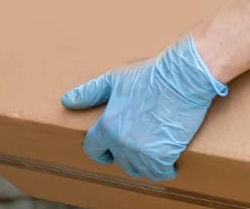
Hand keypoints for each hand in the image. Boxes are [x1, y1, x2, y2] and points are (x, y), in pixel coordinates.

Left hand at [60, 35, 228, 181]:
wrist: (182, 79)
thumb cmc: (150, 76)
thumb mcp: (114, 79)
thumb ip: (90, 92)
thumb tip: (67, 100)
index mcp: (107, 125)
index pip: (93, 150)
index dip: (101, 152)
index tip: (109, 153)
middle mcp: (121, 142)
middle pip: (120, 162)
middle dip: (128, 156)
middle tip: (141, 145)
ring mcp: (141, 151)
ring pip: (140, 170)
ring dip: (147, 165)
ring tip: (156, 153)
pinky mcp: (162, 156)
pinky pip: (160, 173)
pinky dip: (166, 169)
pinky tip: (170, 161)